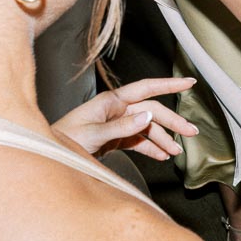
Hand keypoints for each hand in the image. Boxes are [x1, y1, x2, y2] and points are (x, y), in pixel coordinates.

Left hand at [52, 76, 198, 159]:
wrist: (48, 157)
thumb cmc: (63, 141)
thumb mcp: (93, 134)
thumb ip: (121, 126)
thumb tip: (148, 115)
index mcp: (111, 101)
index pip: (146, 88)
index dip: (169, 85)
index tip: (189, 83)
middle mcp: (116, 110)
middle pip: (152, 111)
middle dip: (173, 122)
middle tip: (191, 132)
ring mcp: (116, 124)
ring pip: (147, 128)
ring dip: (163, 139)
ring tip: (177, 152)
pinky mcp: (114, 139)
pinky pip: (138, 141)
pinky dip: (151, 149)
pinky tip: (161, 156)